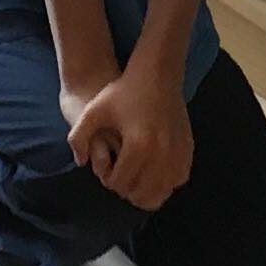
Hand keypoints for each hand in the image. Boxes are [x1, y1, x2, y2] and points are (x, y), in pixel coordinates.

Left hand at [68, 63, 192, 211]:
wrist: (159, 72)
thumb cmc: (125, 90)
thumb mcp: (94, 110)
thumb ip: (78, 137)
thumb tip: (80, 162)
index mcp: (138, 145)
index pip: (120, 183)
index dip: (108, 180)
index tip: (108, 168)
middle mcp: (161, 152)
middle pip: (141, 193)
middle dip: (126, 189)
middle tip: (120, 174)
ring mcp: (177, 152)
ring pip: (162, 191)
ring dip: (146, 190)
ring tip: (135, 177)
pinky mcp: (188, 149)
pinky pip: (178, 179)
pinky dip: (166, 182)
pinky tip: (154, 173)